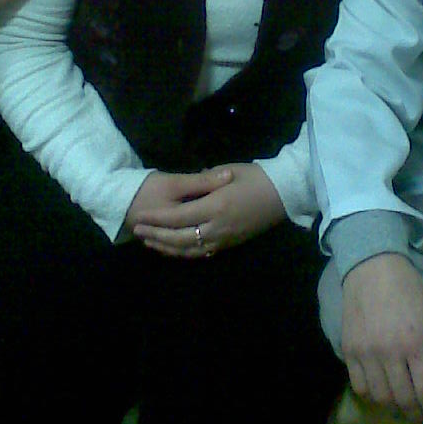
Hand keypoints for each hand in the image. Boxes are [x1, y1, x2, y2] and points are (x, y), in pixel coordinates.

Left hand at [131, 163, 285, 257]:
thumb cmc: (257, 177)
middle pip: (179, 238)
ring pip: (189, 250)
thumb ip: (206, 179)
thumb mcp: (229, 170)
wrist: (284, 194)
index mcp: (215, 206)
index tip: (140, 217)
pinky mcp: (230, 244)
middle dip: (156, 236)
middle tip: (138, 231)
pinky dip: (185, 253)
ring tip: (150, 243)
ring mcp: (224, 239)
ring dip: (167, 248)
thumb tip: (192, 181)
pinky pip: (202, 253)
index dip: (157, 219)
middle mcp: (217, 227)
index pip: (178, 217)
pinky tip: (174, 250)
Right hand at [341, 253, 422, 423]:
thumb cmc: (411, 290)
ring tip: (404, 407)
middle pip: (404, 400)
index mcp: (415, 343)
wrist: (372, 267)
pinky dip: (371, 396)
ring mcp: (366, 351)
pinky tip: (381, 391)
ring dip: (394, 409)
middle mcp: (389, 352)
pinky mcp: (349, 349)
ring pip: (380, 398)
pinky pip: (359, 386)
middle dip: (417, 417)